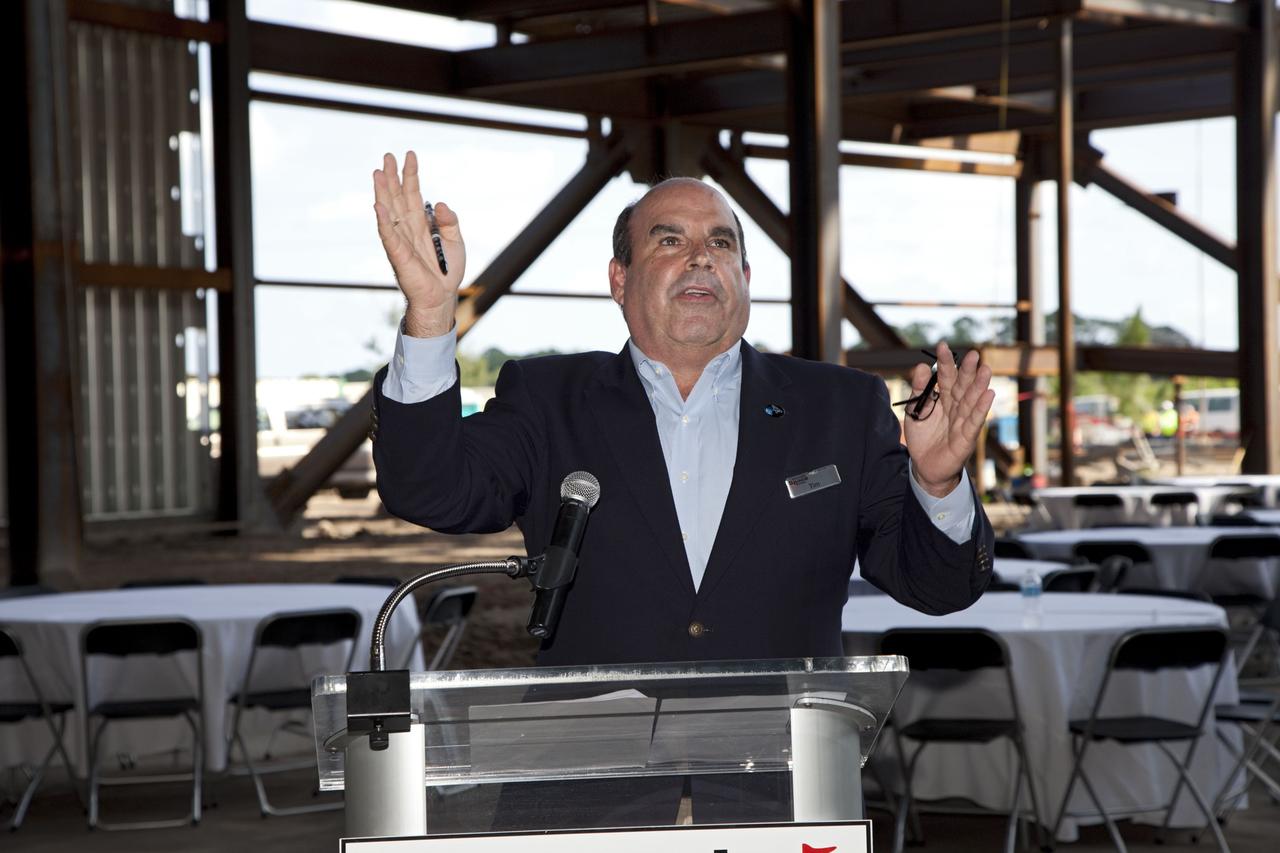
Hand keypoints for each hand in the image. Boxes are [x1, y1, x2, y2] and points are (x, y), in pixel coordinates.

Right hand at [372, 151, 464, 336]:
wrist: (442, 296)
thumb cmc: (447, 270)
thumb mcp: (456, 240)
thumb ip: (449, 220)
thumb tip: (437, 203)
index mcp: (421, 223)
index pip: (413, 193)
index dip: (411, 174)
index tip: (409, 155)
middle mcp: (407, 228)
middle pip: (397, 197)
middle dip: (392, 176)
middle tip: (387, 156)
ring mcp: (401, 240)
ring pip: (389, 211)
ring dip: (383, 192)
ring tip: (378, 172)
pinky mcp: (398, 255)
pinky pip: (388, 235)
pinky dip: (383, 220)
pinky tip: (378, 205)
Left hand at [902, 341, 994, 497]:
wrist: (924, 467)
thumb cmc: (923, 437)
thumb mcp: (915, 411)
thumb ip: (919, 390)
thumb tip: (922, 366)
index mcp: (943, 399)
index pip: (945, 377)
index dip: (945, 363)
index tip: (942, 345)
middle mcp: (956, 407)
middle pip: (962, 386)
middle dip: (967, 370)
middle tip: (973, 354)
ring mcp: (963, 421)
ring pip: (972, 401)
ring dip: (979, 385)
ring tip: (985, 369)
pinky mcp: (966, 438)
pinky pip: (974, 421)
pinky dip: (981, 407)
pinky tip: (989, 394)